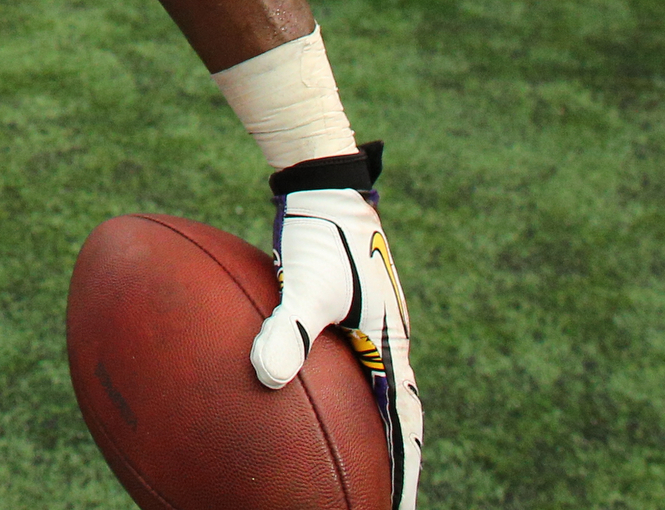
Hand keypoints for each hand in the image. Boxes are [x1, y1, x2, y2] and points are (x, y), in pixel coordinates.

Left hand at [254, 160, 422, 508]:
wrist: (321, 186)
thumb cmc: (319, 231)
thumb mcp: (306, 283)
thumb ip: (289, 328)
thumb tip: (263, 377)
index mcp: (389, 347)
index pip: (401, 424)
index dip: (401, 468)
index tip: (396, 504)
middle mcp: (384, 344)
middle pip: (392, 416)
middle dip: (388, 460)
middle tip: (377, 495)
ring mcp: (366, 331)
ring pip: (369, 394)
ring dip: (365, 431)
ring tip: (347, 466)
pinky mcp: (343, 317)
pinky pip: (341, 368)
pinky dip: (329, 394)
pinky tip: (294, 402)